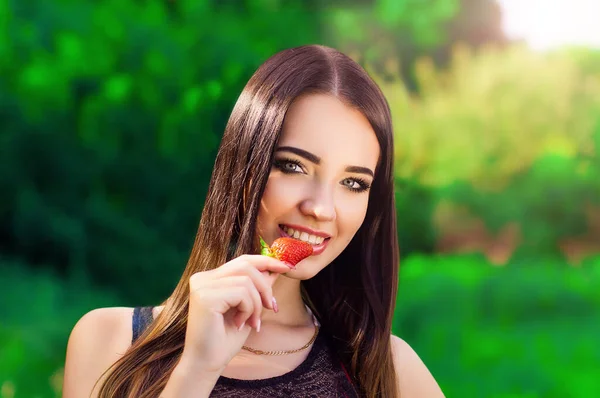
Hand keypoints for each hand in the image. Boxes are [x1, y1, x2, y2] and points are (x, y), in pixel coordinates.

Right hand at [178, 254, 292, 374]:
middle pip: (246, 266)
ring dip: (256, 304)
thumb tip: (275, 269)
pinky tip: (240, 324)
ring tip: (252, 322)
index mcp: (210, 278)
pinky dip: (248, 309)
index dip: (266, 261)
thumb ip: (257, 287)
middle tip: (271, 308)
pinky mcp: (205, 296)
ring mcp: (202, 285)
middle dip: (265, 287)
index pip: (242, 261)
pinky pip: (241, 292)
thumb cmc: (226, 338)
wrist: (208, 364)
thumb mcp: (248, 307)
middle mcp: (203, 278)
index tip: (286, 267)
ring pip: (246, 280)